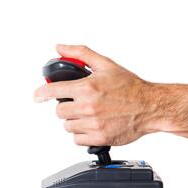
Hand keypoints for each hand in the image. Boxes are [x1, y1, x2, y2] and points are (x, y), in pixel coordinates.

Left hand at [34, 44, 155, 145]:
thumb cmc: (130, 87)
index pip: (53, 91)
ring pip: (67, 126)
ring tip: (90, 114)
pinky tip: (93, 125)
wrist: (151, 107)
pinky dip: (82, 134)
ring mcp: (93, 124)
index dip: (41, 93)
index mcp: (87, 87)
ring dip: (75, 121)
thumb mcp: (106, 64)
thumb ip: (81, 54)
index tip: (37, 96)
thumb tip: (60, 48)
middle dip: (67, 107)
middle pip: (59, 111)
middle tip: (79, 103)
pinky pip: (77, 139)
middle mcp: (88, 106)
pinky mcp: (99, 138)